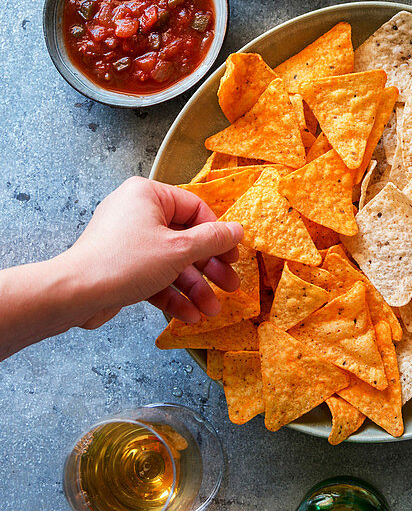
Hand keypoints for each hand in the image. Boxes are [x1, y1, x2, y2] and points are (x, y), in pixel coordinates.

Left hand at [63, 177, 242, 328]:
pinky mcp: (121, 267)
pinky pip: (154, 276)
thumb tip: (237, 229)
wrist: (75, 294)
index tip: (233, 256)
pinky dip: (172, 294)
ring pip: (171, 262)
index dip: (218, 234)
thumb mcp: (179, 250)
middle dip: (209, 268)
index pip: (195, 209)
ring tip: (211, 309)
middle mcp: (136, 213)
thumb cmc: (123, 263)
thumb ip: (213, 239)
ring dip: (194, 287)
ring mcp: (127, 241)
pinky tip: (189, 315)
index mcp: (147, 195)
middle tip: (230, 285)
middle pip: (185, 238)